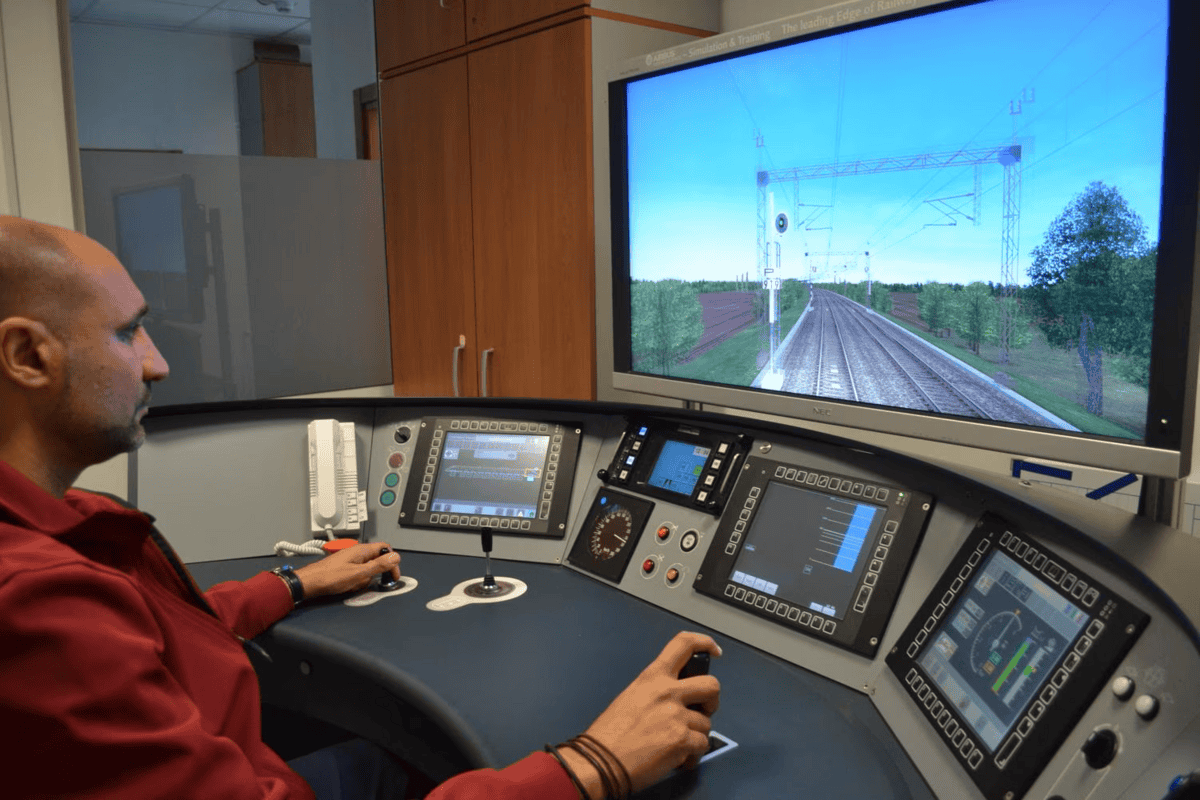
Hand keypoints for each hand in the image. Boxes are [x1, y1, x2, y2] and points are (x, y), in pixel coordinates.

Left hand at [291, 543, 400, 598]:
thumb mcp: (358, 573)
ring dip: (364, 579)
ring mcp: (350, 559)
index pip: (385, 548)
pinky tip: (348, 586)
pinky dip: (356, 581)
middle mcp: (356, 552)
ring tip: (354, 585)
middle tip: (370, 581)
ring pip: (367, 569)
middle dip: (376, 573)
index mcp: (362, 550)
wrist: (309, 582)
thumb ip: (378, 565)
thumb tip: (395, 558)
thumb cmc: (329, 577)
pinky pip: (357, 573)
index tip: (393, 574)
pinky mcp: (344, 567)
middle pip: (376, 560)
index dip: (392, 561)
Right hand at [561, 631, 720, 797]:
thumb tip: (680, 698)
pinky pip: (702, 745)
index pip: (684, 644)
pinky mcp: (681, 740)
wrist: (600, 761)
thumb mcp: (631, 696)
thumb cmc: (609, 735)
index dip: (704, 643)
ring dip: (696, 735)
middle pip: (712, 685)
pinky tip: (679, 758)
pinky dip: (693, 755)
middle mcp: (667, 692)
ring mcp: (676, 716)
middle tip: (703, 710)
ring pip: (706, 722)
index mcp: (652, 677)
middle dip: (712, 700)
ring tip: (677, 744)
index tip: (713, 650)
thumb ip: (658, 691)